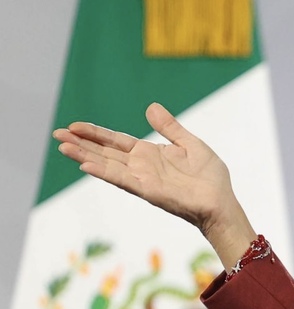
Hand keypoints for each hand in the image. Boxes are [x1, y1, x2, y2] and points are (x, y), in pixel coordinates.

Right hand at [53, 103, 255, 270]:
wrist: (221, 202)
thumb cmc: (209, 178)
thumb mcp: (190, 144)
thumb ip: (170, 127)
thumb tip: (151, 107)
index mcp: (149, 154)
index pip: (116, 140)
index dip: (95, 133)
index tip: (73, 125)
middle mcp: (141, 166)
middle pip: (104, 152)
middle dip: (81, 143)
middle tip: (56, 134)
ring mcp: (142, 179)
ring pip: (108, 165)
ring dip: (85, 156)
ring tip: (63, 147)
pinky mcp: (148, 190)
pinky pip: (123, 180)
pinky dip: (105, 172)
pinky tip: (86, 166)